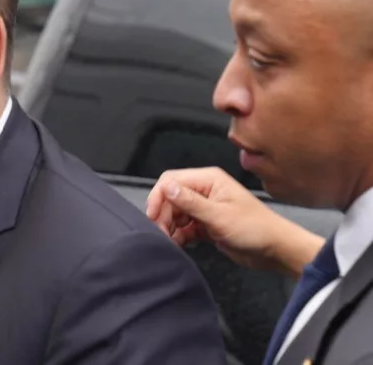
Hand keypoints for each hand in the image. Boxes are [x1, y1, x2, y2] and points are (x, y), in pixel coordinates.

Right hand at [146, 167, 323, 277]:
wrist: (275, 250)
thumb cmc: (255, 230)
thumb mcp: (219, 216)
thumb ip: (190, 202)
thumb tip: (166, 187)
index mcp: (208, 180)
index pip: (171, 181)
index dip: (159, 197)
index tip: (154, 217)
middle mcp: (204, 190)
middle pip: (170, 198)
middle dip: (163, 215)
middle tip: (162, 233)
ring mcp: (205, 207)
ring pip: (174, 213)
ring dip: (170, 226)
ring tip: (172, 241)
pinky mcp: (205, 223)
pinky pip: (183, 226)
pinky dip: (179, 235)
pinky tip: (181, 244)